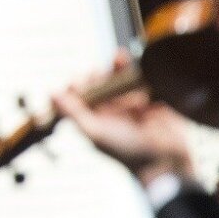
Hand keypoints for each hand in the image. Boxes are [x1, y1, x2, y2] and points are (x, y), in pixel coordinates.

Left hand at [52, 53, 194, 183]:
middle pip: (99, 83)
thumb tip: (52, 93)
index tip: (76, 81)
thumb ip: (74, 113)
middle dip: (96, 75)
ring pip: (119, 78)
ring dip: (116, 68)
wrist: (166, 158)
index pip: (79, 96)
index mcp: (94, 118)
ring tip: (117, 59)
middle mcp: (110, 109)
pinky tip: (128, 61)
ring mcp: (131, 101)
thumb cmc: (128, 151)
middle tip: (95, 72)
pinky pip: (140, 77)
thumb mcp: (96, 132)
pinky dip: (135, 68)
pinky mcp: (150, 97)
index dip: (76, 86)